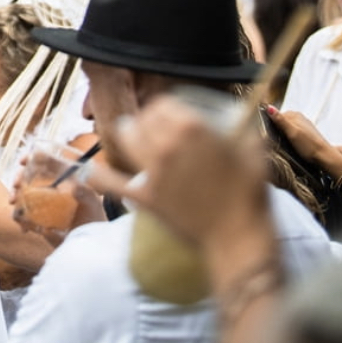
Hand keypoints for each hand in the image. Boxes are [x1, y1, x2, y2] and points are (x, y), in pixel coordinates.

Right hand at [9, 146, 103, 248]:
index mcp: (61, 177)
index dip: (31, 158)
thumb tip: (75, 188)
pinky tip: (23, 227)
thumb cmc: (93, 216)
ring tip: (15, 208)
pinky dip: (21, 219)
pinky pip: (25, 215)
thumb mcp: (92, 202)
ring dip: (16, 198)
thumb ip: (85, 194)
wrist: (91, 239)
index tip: (23, 161)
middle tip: (15, 186)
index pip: (44, 161)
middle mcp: (50, 186)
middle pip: (29, 175)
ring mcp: (43, 202)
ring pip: (23, 194)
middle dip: (18, 179)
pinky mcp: (40, 219)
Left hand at [91, 100, 271, 249]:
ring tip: (128, 133)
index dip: (164, 107)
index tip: (168, 113)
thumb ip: (241, 125)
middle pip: (145, 119)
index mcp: (192, 126)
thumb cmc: (249, 193)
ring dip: (127, 133)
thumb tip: (239, 112)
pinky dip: (99, 177)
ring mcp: (153, 171)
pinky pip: (113, 183)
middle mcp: (167, 143)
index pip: (164, 104)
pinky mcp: (146, 198)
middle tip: (152, 125)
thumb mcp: (252, 148)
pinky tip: (89, 172)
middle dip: (148, 119)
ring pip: (128, 140)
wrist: (238, 238)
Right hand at [265, 106, 341, 178]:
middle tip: (277, 139)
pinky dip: (291, 137)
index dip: (272, 123)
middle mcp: (301, 118)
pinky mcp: (308, 134)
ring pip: (289, 127)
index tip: (270, 133)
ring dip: (285, 133)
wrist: (325, 156)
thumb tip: (269, 107)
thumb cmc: (308, 146)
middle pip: (283, 120)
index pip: (277, 114)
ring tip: (285, 143)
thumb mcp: (291, 132)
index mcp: (295, 115)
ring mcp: (305, 126)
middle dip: (278, 128)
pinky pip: (295, 133)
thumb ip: (280, 120)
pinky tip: (293, 145)